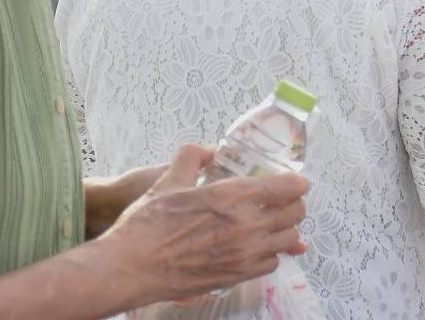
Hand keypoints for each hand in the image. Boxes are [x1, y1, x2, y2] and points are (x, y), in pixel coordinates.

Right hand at [100, 144, 307, 302]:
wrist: (128, 268)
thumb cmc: (146, 224)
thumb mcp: (168, 180)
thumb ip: (192, 157)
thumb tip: (209, 149)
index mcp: (232, 195)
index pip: (288, 186)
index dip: (296, 182)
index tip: (294, 181)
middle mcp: (245, 224)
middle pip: (296, 212)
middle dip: (293, 203)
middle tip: (282, 201)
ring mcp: (243, 253)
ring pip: (289, 239)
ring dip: (285, 229)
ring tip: (272, 224)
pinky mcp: (236, 276)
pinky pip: (272, 263)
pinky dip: (270, 254)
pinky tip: (256, 248)